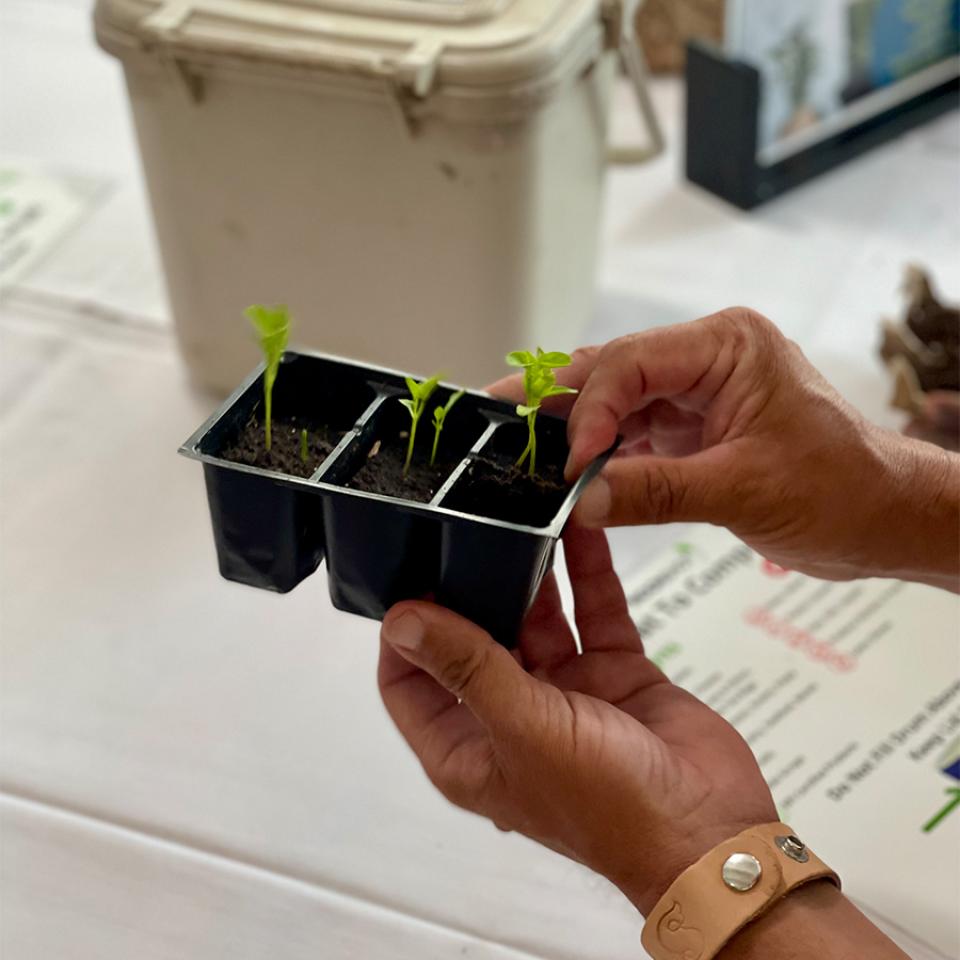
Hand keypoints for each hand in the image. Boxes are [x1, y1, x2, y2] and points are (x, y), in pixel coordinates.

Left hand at [377, 525, 775, 913]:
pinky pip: (594, 613)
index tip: (409, 574)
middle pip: (475, 640)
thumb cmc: (605, 801)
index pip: (410, 684)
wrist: (711, 834)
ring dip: (532, 573)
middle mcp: (509, 716)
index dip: (404, 635)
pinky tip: (582, 526)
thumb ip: (466, 667)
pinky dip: (589, 573)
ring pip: (538, 619)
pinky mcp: (615, 672)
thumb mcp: (523, 728)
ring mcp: (565, 693)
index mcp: (468, 748)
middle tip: (466, 523)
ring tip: (522, 513)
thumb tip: (400, 620)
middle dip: (472, 587)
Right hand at [488, 308, 958, 588]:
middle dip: (556, 400)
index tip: (570, 462)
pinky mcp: (690, 427)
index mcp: (728, 346)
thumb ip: (655, 491)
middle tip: (496, 418)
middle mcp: (706, 359)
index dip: (590, 409)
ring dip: (570, 426)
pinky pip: (630, 433)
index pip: (631, 362)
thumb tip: (581, 499)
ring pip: (614, 401)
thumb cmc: (844, 487)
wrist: (884, 517)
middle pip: (611, 372)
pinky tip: (563, 469)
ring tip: (515, 441)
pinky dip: (598, 453)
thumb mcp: (743, 489)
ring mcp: (696, 393)